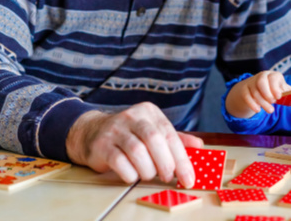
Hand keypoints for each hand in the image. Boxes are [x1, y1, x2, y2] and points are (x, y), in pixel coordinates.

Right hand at [65, 102, 203, 186]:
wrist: (91, 131)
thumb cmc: (129, 134)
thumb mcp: (152, 131)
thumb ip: (175, 139)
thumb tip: (199, 146)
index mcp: (149, 112)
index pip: (170, 134)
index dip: (182, 159)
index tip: (189, 178)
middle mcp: (132, 116)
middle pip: (154, 140)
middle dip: (165, 163)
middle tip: (167, 177)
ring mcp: (115, 129)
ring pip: (137, 151)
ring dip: (147, 169)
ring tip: (148, 175)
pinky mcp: (101, 144)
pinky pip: (119, 161)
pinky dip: (130, 173)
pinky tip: (132, 175)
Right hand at [226, 71, 290, 117]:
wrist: (256, 88)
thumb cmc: (273, 89)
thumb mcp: (283, 90)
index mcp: (273, 75)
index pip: (273, 78)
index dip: (275, 87)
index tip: (279, 96)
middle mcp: (261, 77)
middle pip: (261, 82)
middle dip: (267, 93)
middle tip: (273, 102)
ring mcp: (251, 83)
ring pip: (255, 92)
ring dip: (262, 102)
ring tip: (270, 110)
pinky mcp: (244, 90)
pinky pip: (246, 96)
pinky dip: (251, 103)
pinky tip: (257, 110)